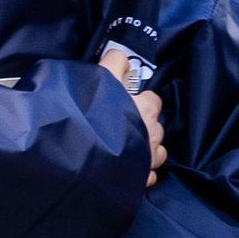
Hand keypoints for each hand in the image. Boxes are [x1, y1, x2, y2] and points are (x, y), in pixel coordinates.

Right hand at [99, 44, 168, 180]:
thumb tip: (123, 57)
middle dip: (144, 125)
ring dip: (147, 149)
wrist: (81, 153)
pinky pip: (148, 175)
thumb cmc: (92, 113)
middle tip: (123, 124)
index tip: (127, 100)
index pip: (154, 99)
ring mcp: (149, 159)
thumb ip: (115, 63)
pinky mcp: (141, 180)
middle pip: (156, 126)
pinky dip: (142, 172)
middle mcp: (153, 134)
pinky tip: (130, 169)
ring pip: (157, 152)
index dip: (140, 99)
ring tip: (128, 148)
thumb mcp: (102, 77)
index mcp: (147, 109)